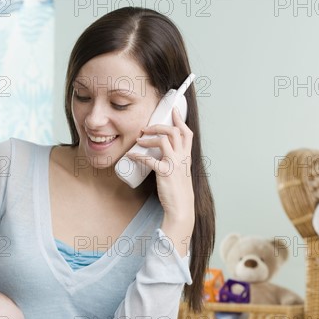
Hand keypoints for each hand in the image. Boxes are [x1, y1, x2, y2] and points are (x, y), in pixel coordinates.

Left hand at [126, 107, 194, 254]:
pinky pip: (150, 159)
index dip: (180, 119)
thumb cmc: (179, 193)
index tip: (173, 110)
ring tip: (139, 140)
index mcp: (187, 157)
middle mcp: (182, 158)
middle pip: (175, 131)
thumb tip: (161, 155)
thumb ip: (174, 162)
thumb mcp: (180, 174)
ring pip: (164, 139)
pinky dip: (138, 155)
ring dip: (149, 137)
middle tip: (146, 127)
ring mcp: (174, 164)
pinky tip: (131, 156)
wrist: (181, 209)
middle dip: (159, 125)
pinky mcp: (165, 172)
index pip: (187, 133)